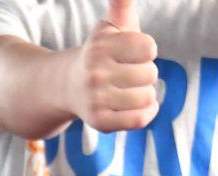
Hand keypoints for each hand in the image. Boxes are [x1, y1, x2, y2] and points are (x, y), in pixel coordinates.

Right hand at [70, 0, 159, 133]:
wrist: (68, 86)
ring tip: (128, 90)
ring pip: (147, 97)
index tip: (131, 53)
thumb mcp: (111, 26)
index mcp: (100, 47)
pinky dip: (146, 112)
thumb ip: (122, 3)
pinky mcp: (99, 122)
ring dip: (144, 93)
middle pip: (150, 74)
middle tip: (127, 74)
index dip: (145, 50)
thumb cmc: (102, 52)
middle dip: (145, 73)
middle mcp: (94, 73)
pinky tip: (137, 105)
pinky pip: (140, 119)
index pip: (149, 49)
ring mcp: (95, 100)